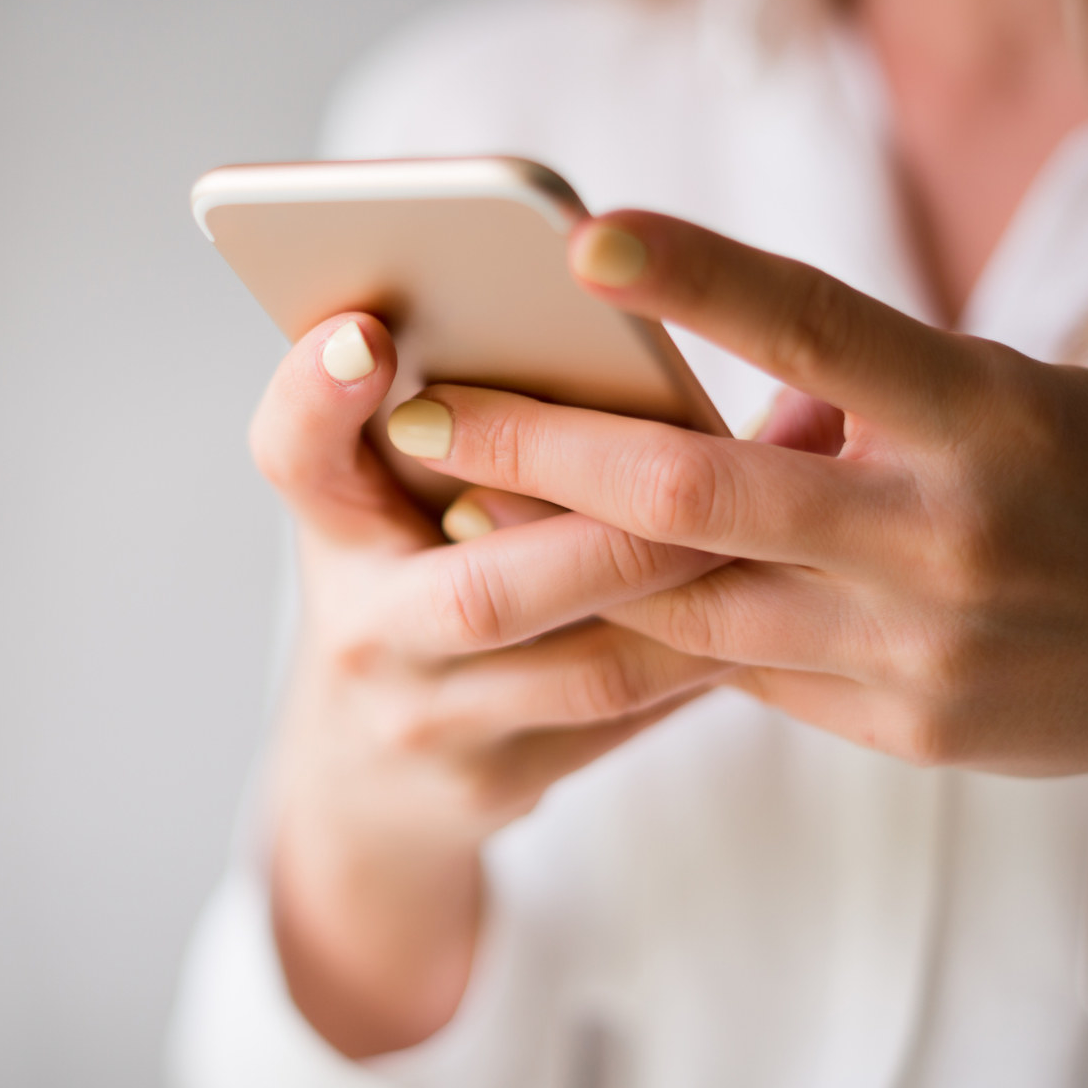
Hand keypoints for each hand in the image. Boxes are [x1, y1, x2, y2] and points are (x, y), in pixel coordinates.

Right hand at [250, 313, 734, 1055]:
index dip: (318, 396)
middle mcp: (364, 632)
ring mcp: (430, 724)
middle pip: (485, 591)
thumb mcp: (385, 498)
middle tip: (724, 457)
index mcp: (328, 528)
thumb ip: (457, 418)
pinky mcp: (499, 784)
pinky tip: (786, 596)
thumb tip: (609, 304)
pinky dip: (714, 652)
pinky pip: (632, 715)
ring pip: (591, 669)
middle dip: (619, 528)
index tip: (367, 334)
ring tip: (792, 515)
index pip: (295, 454)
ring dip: (702, 594)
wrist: (364, 779)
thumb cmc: (402, 581)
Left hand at [385, 210, 1087, 1077]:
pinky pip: (739, 670)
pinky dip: (658, 621)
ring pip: (685, 602)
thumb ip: (880, 397)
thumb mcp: (1027, 406)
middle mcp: (945, 536)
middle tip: (418, 407)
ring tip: (454, 498)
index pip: (825, 329)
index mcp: (992, 417)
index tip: (582, 237)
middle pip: (698, 494)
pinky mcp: (896, 727)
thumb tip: (730, 396)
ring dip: (558, 552)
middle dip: (539, 448)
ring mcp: (916, 649)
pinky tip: (579, 587)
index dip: (701, 280)